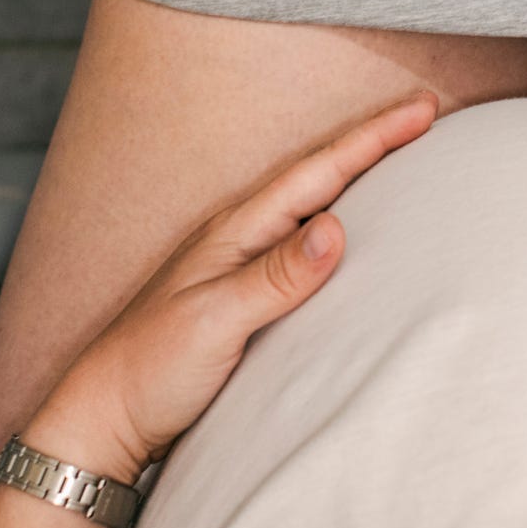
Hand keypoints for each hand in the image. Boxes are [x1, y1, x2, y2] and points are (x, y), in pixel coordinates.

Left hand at [19, 91, 438, 480]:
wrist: (101, 418)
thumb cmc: (149, 369)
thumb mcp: (215, 320)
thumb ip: (276, 276)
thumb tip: (338, 227)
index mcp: (236, 230)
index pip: (318, 173)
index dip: (373, 139)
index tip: (423, 109)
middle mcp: (240, 237)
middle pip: (319, 176)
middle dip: (374, 143)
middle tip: (425, 116)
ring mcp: (240, 264)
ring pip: (312, 205)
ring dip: (357, 177)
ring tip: (402, 156)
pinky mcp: (245, 296)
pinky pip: (303, 243)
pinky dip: (337, 221)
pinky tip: (352, 228)